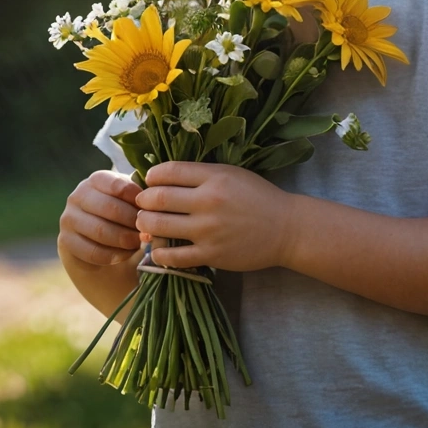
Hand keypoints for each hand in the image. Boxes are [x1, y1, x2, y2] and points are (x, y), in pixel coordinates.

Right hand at [59, 169, 145, 266]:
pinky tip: (124, 255)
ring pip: (100, 231)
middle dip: (132, 223)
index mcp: (97, 179)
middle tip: (147, 233)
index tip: (151, 212)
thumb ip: (141, 203)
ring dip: (124, 240)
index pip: (118, 185)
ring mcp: (69, 217)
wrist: (99, 243)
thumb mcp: (130, 203)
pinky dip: (112, 255)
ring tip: (137, 244)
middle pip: (109, 208)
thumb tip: (154, 212)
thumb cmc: (122, 217)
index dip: (138, 200)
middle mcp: (78, 194)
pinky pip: (92, 251)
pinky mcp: (66, 240)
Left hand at [134, 161, 294, 272]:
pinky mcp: (212, 254)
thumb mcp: (231, 174)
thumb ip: (200, 174)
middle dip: (143, 200)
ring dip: (146, 223)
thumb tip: (164, 178)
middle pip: (159, 198)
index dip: (152, 175)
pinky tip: (157, 248)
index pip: (169, 171)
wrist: (285, 228)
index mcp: (214, 176)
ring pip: (161, 225)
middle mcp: (208, 201)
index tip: (149, 179)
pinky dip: (160, 252)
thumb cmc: (257, 196)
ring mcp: (209, 230)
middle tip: (142, 202)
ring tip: (145, 222)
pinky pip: (175, 256)